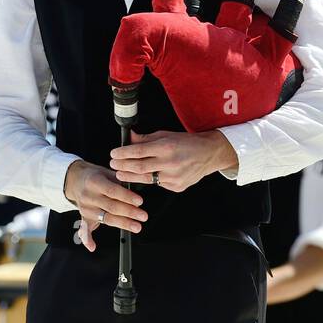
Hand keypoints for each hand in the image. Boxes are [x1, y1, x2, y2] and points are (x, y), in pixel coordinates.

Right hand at [63, 159, 147, 252]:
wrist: (76, 179)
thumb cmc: (97, 176)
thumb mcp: (108, 172)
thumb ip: (120, 181)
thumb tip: (137, 188)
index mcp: (94, 182)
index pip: (112, 190)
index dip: (126, 197)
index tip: (140, 202)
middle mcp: (88, 196)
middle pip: (111, 206)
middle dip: (129, 212)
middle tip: (143, 216)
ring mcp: (85, 208)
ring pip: (105, 218)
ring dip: (122, 224)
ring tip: (136, 227)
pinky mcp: (84, 217)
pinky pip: (84, 229)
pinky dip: (87, 239)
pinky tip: (92, 246)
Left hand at [109, 128, 237, 193]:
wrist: (209, 154)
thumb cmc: (187, 143)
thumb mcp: (166, 135)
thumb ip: (146, 139)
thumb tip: (129, 138)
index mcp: (167, 147)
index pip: (138, 151)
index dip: (123, 153)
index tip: (113, 154)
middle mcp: (170, 163)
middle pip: (138, 167)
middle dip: (122, 166)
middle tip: (113, 164)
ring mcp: (174, 177)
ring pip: (146, 179)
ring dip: (130, 176)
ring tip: (121, 173)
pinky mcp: (177, 187)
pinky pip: (158, 184)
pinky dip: (149, 180)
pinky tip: (144, 176)